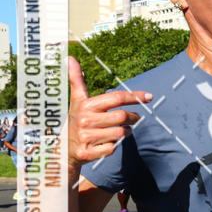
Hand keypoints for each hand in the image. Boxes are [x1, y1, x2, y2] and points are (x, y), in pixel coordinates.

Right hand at [67, 56, 151, 172]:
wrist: (62, 148)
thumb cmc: (75, 120)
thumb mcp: (76, 100)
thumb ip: (76, 80)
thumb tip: (69, 58)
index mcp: (86, 105)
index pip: (116, 98)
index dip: (135, 96)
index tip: (149, 96)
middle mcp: (85, 120)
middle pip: (121, 117)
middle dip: (132, 117)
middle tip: (135, 118)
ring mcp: (86, 137)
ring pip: (120, 133)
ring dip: (126, 132)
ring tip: (121, 130)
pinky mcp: (88, 153)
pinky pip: (113, 148)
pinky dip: (114, 145)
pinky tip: (107, 142)